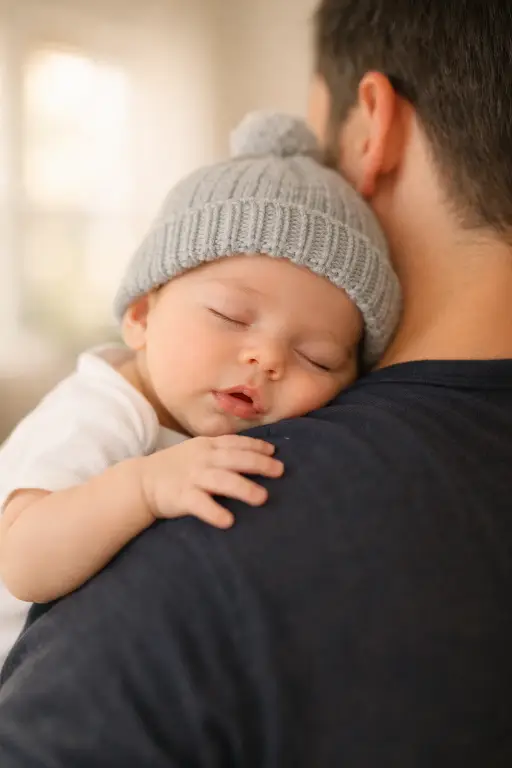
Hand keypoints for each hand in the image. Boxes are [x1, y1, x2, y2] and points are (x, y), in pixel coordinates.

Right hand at [139, 435, 283, 527]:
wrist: (140, 481)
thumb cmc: (176, 467)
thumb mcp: (198, 451)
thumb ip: (221, 452)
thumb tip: (254, 454)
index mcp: (207, 446)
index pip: (236, 443)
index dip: (256, 446)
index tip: (274, 452)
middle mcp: (202, 459)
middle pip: (235, 459)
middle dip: (259, 464)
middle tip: (279, 471)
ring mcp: (192, 477)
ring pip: (222, 480)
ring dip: (243, 488)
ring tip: (262, 498)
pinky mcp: (181, 497)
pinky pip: (200, 504)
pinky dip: (214, 512)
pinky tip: (228, 521)